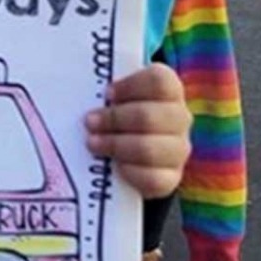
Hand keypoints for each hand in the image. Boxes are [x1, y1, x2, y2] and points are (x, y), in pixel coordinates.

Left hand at [85, 64, 190, 197]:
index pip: (159, 81)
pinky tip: (114, 166)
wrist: (131, 152)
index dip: (130, 86)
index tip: (107, 94)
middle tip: (90, 121)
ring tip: (93, 143)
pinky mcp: (171, 178)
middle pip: (149, 116)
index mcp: (169, 90)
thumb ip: (104, 90)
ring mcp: (178, 149)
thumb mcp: (114, 96)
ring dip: (116, 146)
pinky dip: (129, 172)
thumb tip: (80, 89)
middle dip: (114, 119)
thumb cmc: (117, 112)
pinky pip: (153, 178)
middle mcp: (179, 118)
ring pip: (149, 149)